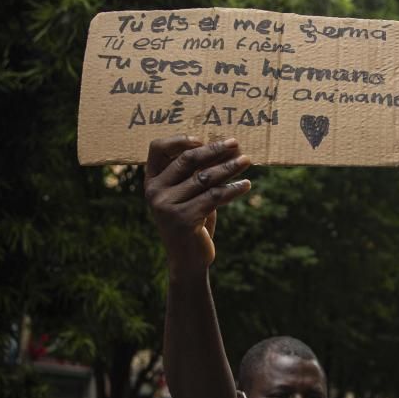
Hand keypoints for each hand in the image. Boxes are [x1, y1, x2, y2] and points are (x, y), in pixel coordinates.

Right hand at [144, 136, 251, 276]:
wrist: (188, 260)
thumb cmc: (192, 221)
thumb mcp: (191, 194)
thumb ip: (198, 173)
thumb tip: (226, 146)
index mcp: (151, 180)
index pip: (157, 148)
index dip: (180, 139)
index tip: (203, 137)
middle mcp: (155, 191)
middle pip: (187, 160)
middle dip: (214, 150)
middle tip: (235, 144)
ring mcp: (167, 206)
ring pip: (204, 178)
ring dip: (229, 167)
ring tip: (246, 161)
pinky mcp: (184, 219)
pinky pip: (214, 197)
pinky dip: (233, 189)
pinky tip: (246, 185)